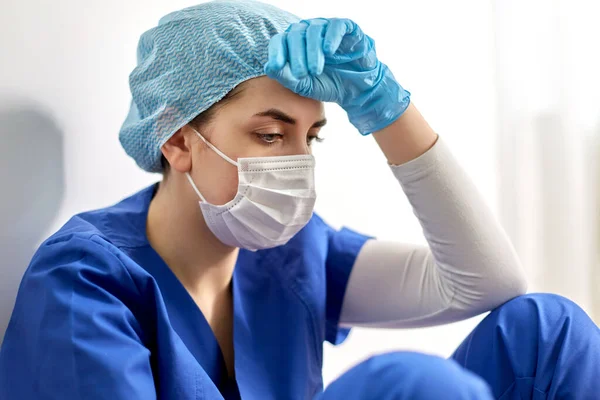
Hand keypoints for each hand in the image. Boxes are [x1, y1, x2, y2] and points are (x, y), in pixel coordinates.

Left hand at [264, 18, 410, 134]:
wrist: (355, 88)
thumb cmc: (327, 84)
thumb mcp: (305, 85)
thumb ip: (287, 77)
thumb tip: (270, 67)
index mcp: (295, 44)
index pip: (280, 41)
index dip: (277, 52)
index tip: (277, 66)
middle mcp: (308, 32)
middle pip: (295, 34)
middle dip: (296, 55)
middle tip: (301, 74)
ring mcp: (327, 28)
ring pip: (314, 30)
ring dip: (312, 50)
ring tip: (316, 70)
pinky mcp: (347, 28)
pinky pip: (336, 26)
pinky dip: (331, 37)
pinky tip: (329, 51)